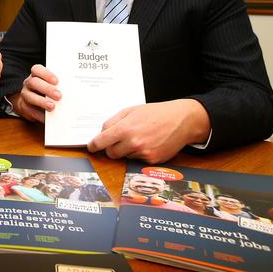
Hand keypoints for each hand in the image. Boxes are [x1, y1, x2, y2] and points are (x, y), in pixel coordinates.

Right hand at [9, 64, 60, 122]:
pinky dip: (40, 114)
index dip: (46, 74)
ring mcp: (25, 95)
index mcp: (36, 75)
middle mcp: (28, 83)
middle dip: (47, 89)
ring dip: (42, 102)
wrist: (31, 102)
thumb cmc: (46, 90)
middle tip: (59, 96)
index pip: (37, 69)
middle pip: (34, 82)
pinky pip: (31, 111)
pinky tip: (48, 117)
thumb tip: (72, 88)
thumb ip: (58, 85)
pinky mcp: (24, 107)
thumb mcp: (50, 84)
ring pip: (30, 97)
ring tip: (52, 106)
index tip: (56, 81)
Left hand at [87, 99, 210, 163]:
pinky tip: (148, 143)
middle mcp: (133, 143)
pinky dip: (139, 154)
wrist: (181, 120)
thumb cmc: (155, 113)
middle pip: (111, 153)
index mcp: (125, 128)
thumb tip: (101, 133)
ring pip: (124, 157)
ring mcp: (143, 153)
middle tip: (119, 139)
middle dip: (111, 147)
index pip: (101, 142)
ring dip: (126, 150)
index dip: (94, 145)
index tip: (92, 147)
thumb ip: (113, 121)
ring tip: (139, 137)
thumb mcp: (131, 110)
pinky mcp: (152, 161)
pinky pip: (137, 160)